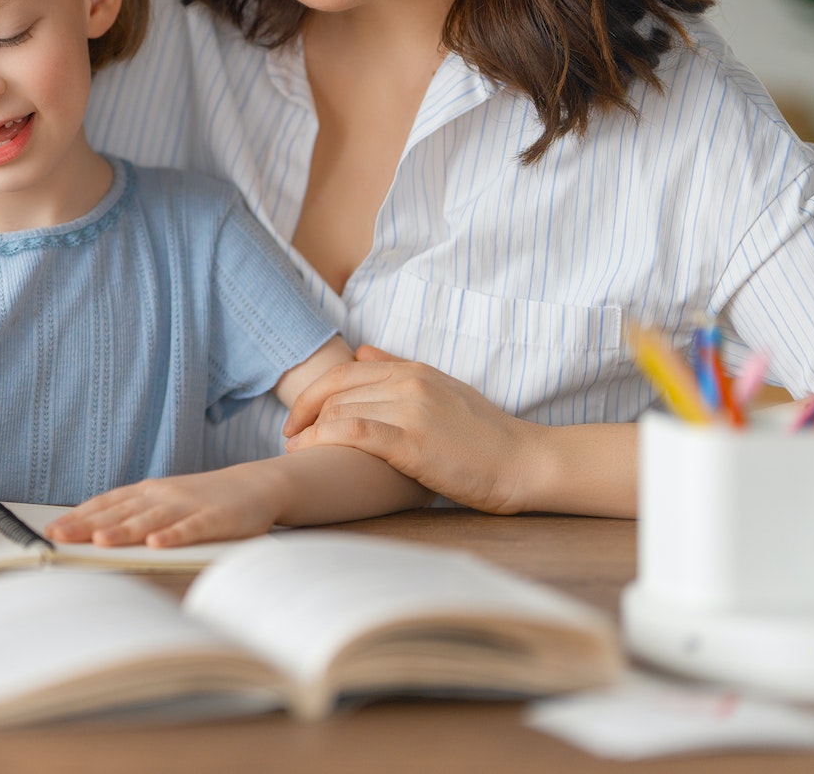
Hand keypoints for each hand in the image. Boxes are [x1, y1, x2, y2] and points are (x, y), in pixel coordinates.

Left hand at [44, 463, 284, 548]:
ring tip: (101, 541)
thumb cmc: (203, 499)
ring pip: (150, 520)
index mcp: (146, 492)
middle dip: (87, 525)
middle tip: (59, 537)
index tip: (51, 530)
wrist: (254, 485)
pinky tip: (157, 544)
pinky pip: (191, 529)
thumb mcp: (164, 502)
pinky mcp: (214, 519)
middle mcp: (161, 496)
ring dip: (124, 530)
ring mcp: (187, 506)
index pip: (105, 504)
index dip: (78, 516)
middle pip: (119, 512)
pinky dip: (173, 535)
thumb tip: (95, 533)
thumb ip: (135, 515)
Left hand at [281, 345, 538, 513]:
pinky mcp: (414, 441)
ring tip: (296, 451)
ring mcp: (411, 410)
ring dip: (309, 432)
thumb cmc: (485, 434)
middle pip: (336, 391)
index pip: (346, 371)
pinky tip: (309, 453)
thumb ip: (400, 368)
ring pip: (340, 410)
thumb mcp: (443, 389)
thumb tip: (362, 350)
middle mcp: (409, 383)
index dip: (312, 394)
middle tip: (289, 437)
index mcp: (414, 370)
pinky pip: (354, 432)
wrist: (524, 462)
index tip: (297, 417)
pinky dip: (323, 440)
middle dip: (303, 414)